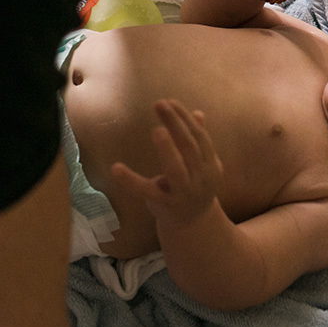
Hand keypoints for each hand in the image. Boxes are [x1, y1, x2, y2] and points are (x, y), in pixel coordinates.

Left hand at [110, 100, 223, 227]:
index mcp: (212, 166)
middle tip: (159, 104)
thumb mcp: (201, 165)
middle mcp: (201, 179)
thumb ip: (199, 141)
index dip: (185, 118)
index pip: (199, 136)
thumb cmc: (194, 187)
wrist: (193, 224)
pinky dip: (130, 180)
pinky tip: (116, 168)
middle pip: (189, 147)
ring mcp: (184, 193)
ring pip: (176, 168)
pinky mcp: (164, 205)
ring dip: (167, 148)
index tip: (170, 102)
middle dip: (175, 124)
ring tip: (157, 130)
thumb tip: (198, 113)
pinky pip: (146, 191)